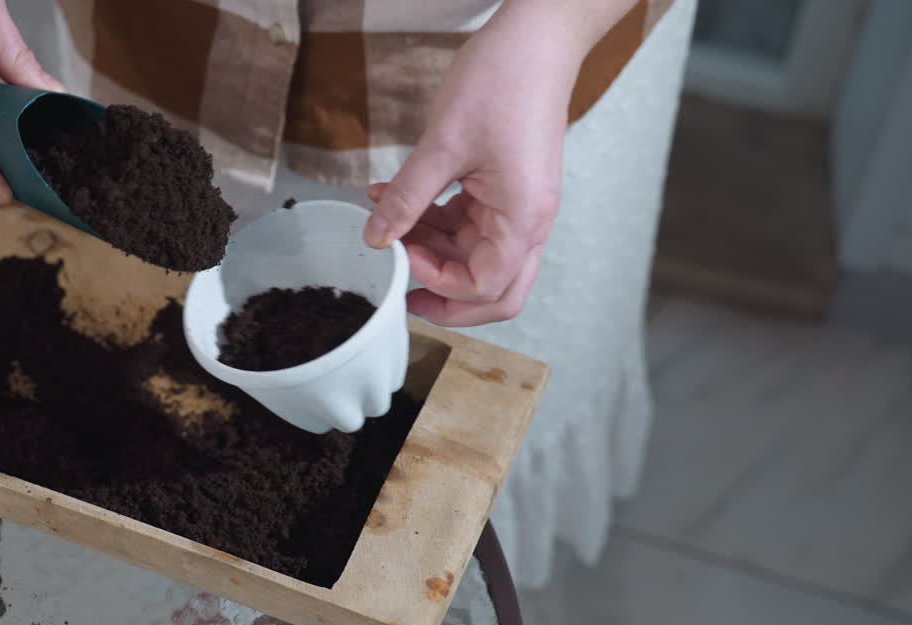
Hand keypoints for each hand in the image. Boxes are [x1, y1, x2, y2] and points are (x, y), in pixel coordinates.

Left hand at [363, 1, 613, 326]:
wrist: (535, 39)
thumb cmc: (503, 81)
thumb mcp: (442, 144)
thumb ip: (407, 197)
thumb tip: (376, 236)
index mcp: (523, 217)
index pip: (485, 285)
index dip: (439, 282)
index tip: (402, 254)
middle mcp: (529, 220)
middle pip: (495, 290)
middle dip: (447, 297)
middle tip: (403, 294)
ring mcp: (520, 206)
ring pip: (477, 256)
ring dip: (432, 249)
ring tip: (388, 225)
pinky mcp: (507, 190)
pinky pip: (471, 224)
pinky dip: (435, 221)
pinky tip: (398, 201)